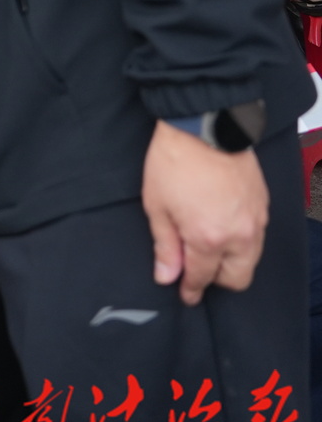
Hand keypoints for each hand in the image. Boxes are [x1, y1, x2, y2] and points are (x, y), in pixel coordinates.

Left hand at [143, 119, 269, 303]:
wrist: (205, 127)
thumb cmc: (174, 163)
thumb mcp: (157, 206)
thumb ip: (165, 245)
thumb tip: (167, 276)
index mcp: (208, 239)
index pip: (202, 277)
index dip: (191, 289)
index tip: (186, 294)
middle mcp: (239, 236)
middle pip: (237, 278)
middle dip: (216, 279)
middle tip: (196, 268)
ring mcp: (256, 221)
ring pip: (250, 260)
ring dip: (231, 261)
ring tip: (207, 246)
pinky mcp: (264, 206)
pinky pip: (257, 238)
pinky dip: (242, 241)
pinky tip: (222, 227)